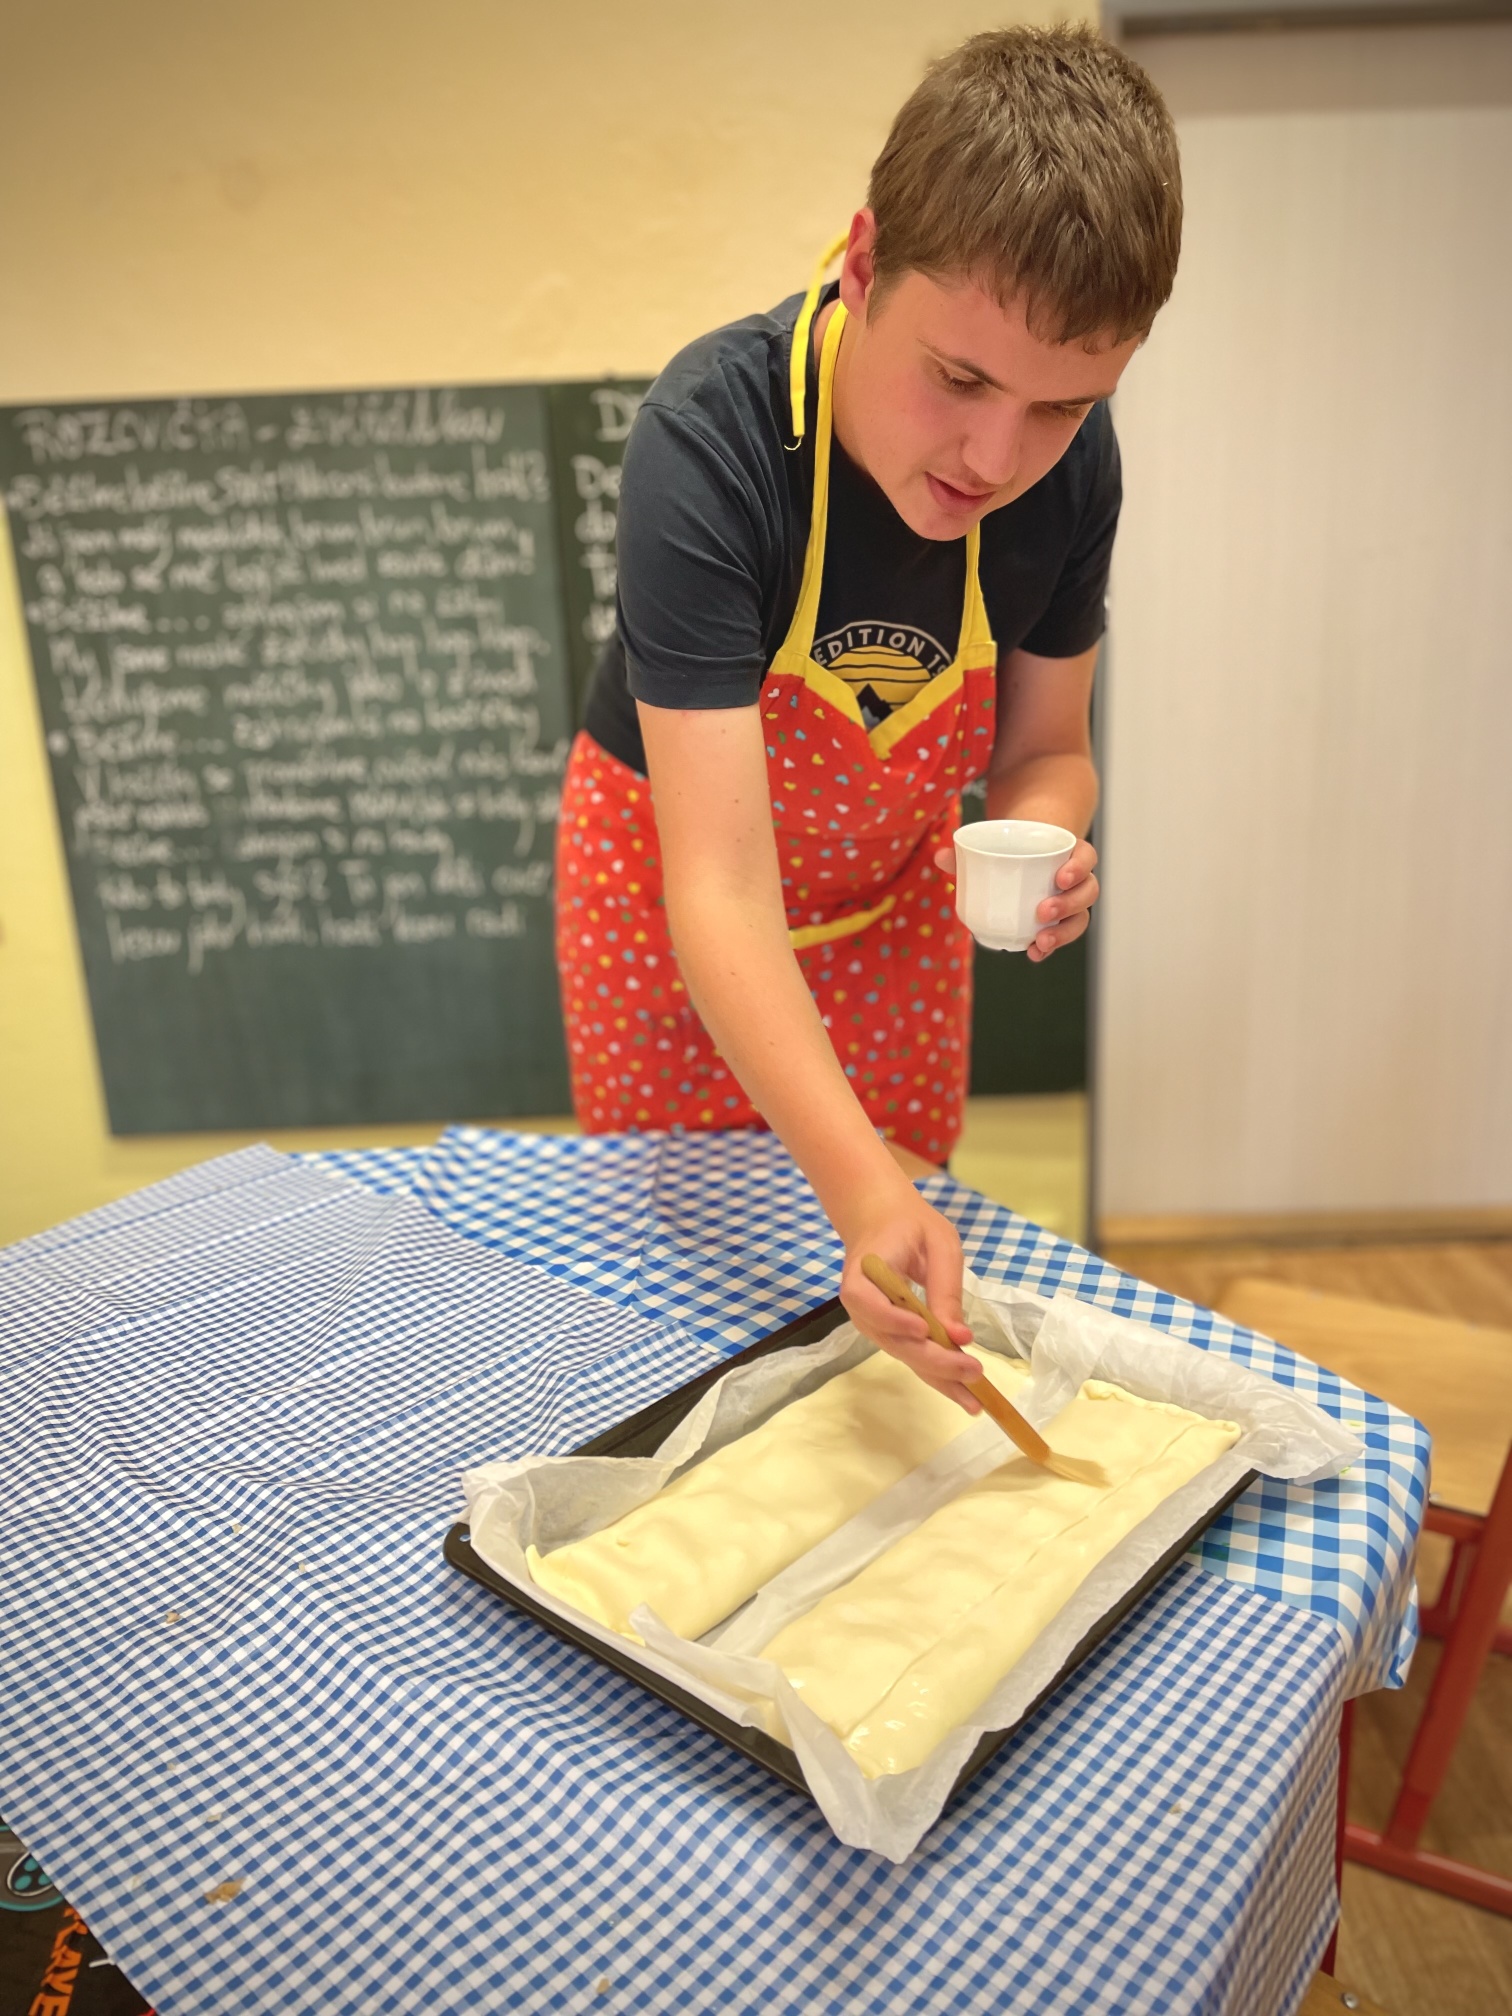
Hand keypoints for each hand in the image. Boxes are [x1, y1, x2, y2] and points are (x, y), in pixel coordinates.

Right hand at [836, 1188, 981, 1411]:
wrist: (881, 1221)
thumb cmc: (911, 1225)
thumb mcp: (939, 1243)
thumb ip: (945, 1288)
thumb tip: (959, 1337)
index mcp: (864, 1270)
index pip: (867, 1302)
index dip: (893, 1320)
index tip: (924, 1329)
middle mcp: (861, 1303)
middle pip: (892, 1340)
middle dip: (933, 1360)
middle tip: (973, 1370)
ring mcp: (872, 1321)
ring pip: (903, 1354)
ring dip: (939, 1377)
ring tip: (976, 1398)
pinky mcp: (888, 1332)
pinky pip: (911, 1355)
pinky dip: (937, 1374)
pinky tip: (964, 1393)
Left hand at [932, 836, 1098, 963]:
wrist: (1022, 860)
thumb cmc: (1012, 852)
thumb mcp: (994, 847)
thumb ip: (969, 852)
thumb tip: (941, 856)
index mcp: (1069, 853)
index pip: (1086, 857)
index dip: (1079, 868)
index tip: (1059, 878)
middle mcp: (1077, 880)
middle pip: (1087, 892)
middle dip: (1069, 904)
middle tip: (1043, 911)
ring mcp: (1071, 903)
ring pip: (1080, 918)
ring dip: (1063, 932)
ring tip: (1041, 940)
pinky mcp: (1060, 922)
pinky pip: (1063, 936)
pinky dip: (1050, 947)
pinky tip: (1034, 954)